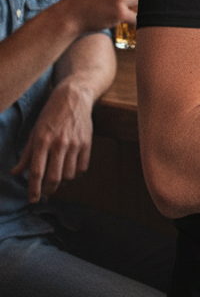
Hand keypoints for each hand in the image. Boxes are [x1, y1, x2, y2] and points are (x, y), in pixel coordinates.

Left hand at [11, 78, 93, 201]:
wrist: (74, 97)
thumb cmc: (51, 114)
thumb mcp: (34, 131)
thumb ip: (26, 154)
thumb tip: (15, 173)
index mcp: (42, 141)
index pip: (36, 172)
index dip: (33, 189)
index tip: (32, 200)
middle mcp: (59, 143)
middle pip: (54, 177)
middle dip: (49, 190)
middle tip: (46, 193)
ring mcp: (75, 143)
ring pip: (69, 175)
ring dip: (63, 182)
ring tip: (59, 179)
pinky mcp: (87, 142)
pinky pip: (83, 167)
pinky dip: (76, 173)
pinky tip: (71, 170)